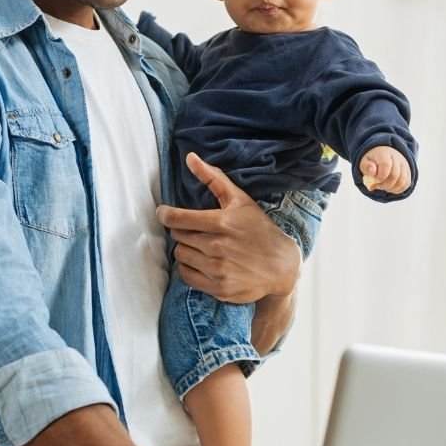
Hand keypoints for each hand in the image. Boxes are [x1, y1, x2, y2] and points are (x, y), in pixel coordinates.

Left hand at [156, 153, 300, 305]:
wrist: (282, 266)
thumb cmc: (259, 229)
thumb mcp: (240, 200)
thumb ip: (213, 178)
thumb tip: (190, 157)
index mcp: (221, 222)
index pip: (177, 218)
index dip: (165, 215)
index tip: (163, 213)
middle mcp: (217, 247)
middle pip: (178, 237)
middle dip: (182, 232)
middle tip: (193, 230)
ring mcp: (217, 269)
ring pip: (180, 256)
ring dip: (185, 249)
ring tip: (199, 246)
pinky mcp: (218, 288)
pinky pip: (187, 276)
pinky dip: (189, 268)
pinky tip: (201, 262)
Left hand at [359, 145, 411, 194]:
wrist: (384, 155)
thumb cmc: (373, 161)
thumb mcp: (365, 162)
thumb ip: (367, 167)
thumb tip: (372, 172)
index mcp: (384, 153)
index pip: (386, 165)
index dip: (381, 176)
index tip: (376, 180)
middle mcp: (397, 157)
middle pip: (394, 175)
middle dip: (385, 185)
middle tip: (378, 186)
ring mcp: (404, 165)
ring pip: (402, 181)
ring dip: (391, 188)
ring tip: (384, 187)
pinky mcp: (408, 172)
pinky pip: (406, 184)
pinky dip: (398, 190)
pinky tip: (390, 188)